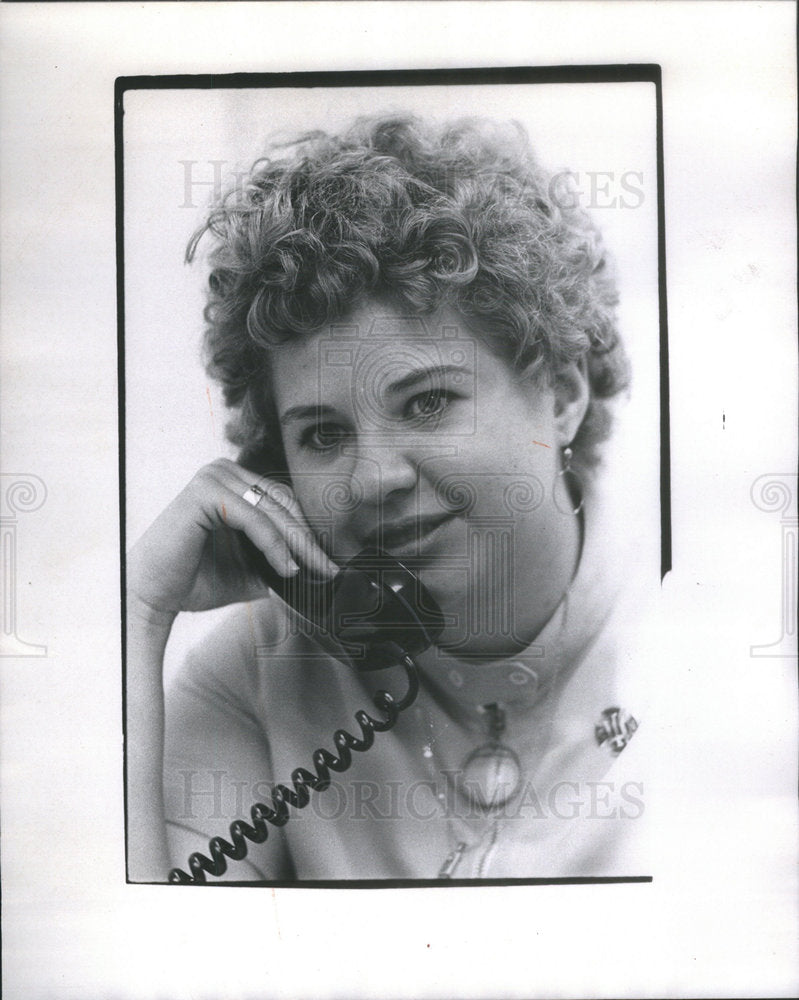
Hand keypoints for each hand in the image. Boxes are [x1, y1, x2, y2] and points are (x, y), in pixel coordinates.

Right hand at [127, 458, 336, 617]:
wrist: (154, 596)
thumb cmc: (197, 580)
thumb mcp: (252, 569)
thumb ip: (281, 559)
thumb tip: (322, 567)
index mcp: (236, 482)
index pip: (286, 501)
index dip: (310, 531)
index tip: (331, 562)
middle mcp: (225, 471)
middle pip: (284, 502)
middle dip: (310, 539)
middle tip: (329, 568)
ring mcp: (213, 477)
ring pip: (272, 510)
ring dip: (297, 543)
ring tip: (310, 571)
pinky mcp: (204, 492)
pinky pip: (253, 517)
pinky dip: (274, 544)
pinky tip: (286, 567)